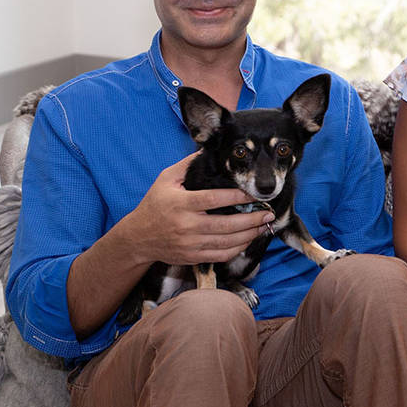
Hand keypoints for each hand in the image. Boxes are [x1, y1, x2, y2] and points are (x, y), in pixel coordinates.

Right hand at [121, 152, 275, 266]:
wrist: (137, 238)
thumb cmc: (154, 204)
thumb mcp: (165, 179)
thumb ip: (187, 164)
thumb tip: (207, 148)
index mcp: (181, 203)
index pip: (215, 200)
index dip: (238, 196)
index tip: (255, 193)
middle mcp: (187, 226)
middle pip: (227, 224)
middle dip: (252, 219)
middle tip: (269, 211)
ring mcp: (190, 244)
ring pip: (227, 242)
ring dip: (250, 234)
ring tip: (265, 224)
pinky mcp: (193, 257)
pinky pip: (221, 255)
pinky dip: (238, 248)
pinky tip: (249, 239)